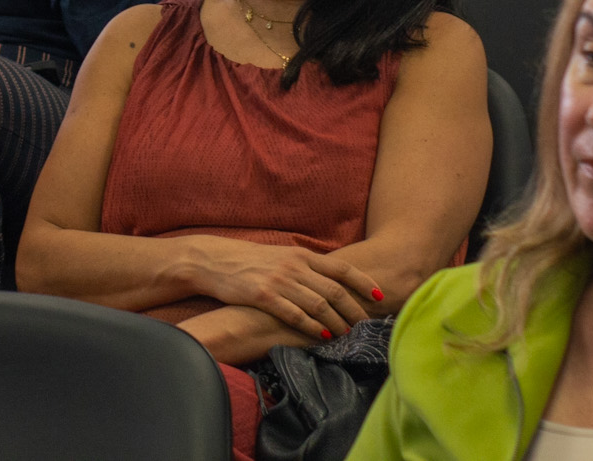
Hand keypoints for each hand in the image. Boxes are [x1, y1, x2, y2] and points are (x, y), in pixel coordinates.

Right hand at [181, 234, 381, 340]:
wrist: (213, 260)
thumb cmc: (248, 261)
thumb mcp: (280, 256)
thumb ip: (304, 266)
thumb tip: (330, 279)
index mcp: (301, 255)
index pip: (341, 269)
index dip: (364, 283)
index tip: (380, 297)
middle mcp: (294, 266)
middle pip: (335, 290)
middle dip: (355, 310)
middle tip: (366, 326)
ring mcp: (279, 281)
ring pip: (319, 305)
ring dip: (336, 323)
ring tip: (347, 335)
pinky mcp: (263, 295)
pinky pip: (294, 314)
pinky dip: (311, 327)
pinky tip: (321, 336)